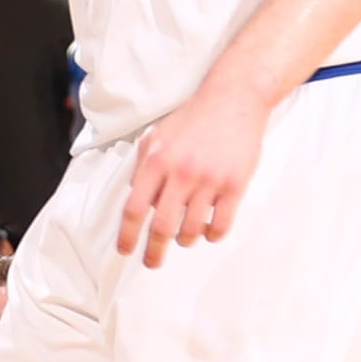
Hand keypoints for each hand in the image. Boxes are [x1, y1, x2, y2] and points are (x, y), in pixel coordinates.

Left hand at [116, 79, 270, 267]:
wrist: (234, 99)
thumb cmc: (193, 118)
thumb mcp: (156, 135)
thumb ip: (142, 166)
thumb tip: (135, 199)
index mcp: (156, 160)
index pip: (135, 208)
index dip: (128, 235)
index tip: (125, 250)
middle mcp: (180, 172)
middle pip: (162, 227)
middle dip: (154, 252)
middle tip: (152, 262)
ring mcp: (209, 179)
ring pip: (192, 230)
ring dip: (185, 239)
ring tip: (184, 235)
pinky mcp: (235, 184)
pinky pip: (220, 225)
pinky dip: (211, 234)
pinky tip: (208, 229)